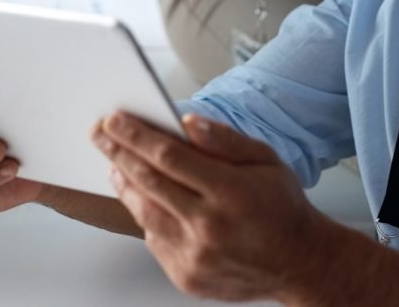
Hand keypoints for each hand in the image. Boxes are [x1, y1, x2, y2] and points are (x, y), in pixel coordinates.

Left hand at [93, 111, 330, 301]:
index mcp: (230, 191)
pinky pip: (155, 241)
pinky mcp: (188, 278)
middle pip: (150, 182)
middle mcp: (209, 226)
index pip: (169, 156)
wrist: (300, 262)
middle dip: (119, 153)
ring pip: (145, 214)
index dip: (137, 135)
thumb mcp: (265, 158)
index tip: (114, 120)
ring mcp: (196, 257)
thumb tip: (187, 122)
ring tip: (113, 164)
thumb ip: (225, 139)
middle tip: (99, 134)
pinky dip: (144, 216)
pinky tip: (142, 198)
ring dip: (124, 185)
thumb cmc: (281, 205)